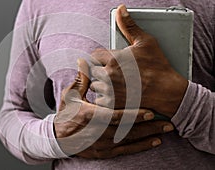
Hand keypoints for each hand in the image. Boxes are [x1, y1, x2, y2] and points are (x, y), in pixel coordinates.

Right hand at [54, 58, 173, 158]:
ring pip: (129, 140)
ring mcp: (101, 143)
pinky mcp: (104, 152)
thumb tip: (83, 61)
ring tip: (166, 129)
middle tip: (166, 120)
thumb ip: (81, 80)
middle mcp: (97, 131)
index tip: (150, 112)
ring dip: (149, 134)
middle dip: (148, 126)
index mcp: (89, 115)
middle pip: (127, 130)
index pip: (114, 116)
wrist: (59, 138)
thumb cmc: (66, 115)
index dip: (133, 115)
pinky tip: (155, 142)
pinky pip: (126, 150)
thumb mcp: (69, 96)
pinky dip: (141, 146)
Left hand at [90, 5, 187, 117]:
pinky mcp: (111, 104)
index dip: (101, 58)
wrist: (167, 92)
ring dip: (101, 85)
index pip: (94, 55)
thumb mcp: (145, 42)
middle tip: (114, 73)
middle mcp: (108, 75)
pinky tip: (116, 95)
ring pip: (95, 86)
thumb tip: (120, 9)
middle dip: (101, 70)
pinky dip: (105, 98)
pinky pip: (99, 100)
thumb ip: (129, 26)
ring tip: (116, 84)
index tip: (108, 61)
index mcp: (113, 58)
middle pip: (93, 70)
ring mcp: (109, 91)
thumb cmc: (158, 67)